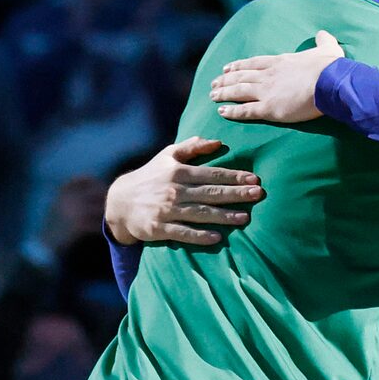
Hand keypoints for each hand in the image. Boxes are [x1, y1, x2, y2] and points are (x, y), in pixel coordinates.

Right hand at [103, 137, 264, 247]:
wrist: (120, 202)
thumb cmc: (149, 177)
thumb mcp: (167, 156)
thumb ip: (191, 147)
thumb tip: (217, 142)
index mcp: (178, 171)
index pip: (212, 174)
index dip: (234, 176)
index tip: (254, 178)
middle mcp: (174, 190)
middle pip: (210, 193)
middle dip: (236, 194)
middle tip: (258, 195)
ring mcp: (166, 210)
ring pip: (201, 213)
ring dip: (224, 216)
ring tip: (245, 218)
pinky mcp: (159, 228)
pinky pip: (183, 232)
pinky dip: (200, 236)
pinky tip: (217, 237)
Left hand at [208, 31, 342, 124]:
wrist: (330, 82)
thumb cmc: (330, 67)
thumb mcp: (328, 49)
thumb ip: (323, 41)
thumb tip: (323, 33)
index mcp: (280, 61)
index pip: (253, 63)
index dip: (239, 65)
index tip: (227, 68)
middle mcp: (268, 75)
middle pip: (241, 76)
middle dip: (226, 80)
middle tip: (214, 83)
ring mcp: (266, 91)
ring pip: (238, 91)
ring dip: (224, 93)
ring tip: (212, 95)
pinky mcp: (269, 108)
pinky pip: (245, 110)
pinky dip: (232, 111)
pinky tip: (221, 112)